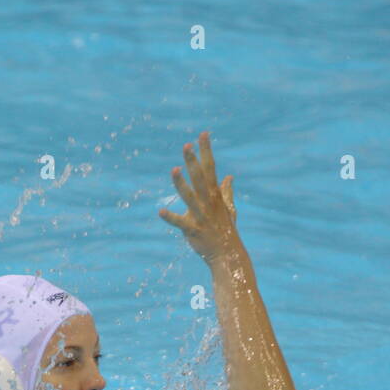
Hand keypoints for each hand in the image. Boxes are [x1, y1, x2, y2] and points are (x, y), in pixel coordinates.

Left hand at [159, 131, 238, 263]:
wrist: (227, 255)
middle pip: (200, 178)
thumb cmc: (226, 231)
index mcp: (215, 195)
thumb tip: (229, 177)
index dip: (206, 151)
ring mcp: (201, 216)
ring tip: (174, 169)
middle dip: (193, 161)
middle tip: (186, 145)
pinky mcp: (193, 230)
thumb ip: (227, 192)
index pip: (210, 168)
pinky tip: (160, 212)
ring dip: (182, 183)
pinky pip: (181, 222)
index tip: (203, 134)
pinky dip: (171, 218)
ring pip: (190, 197)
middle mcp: (208, 202)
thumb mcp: (229, 209)